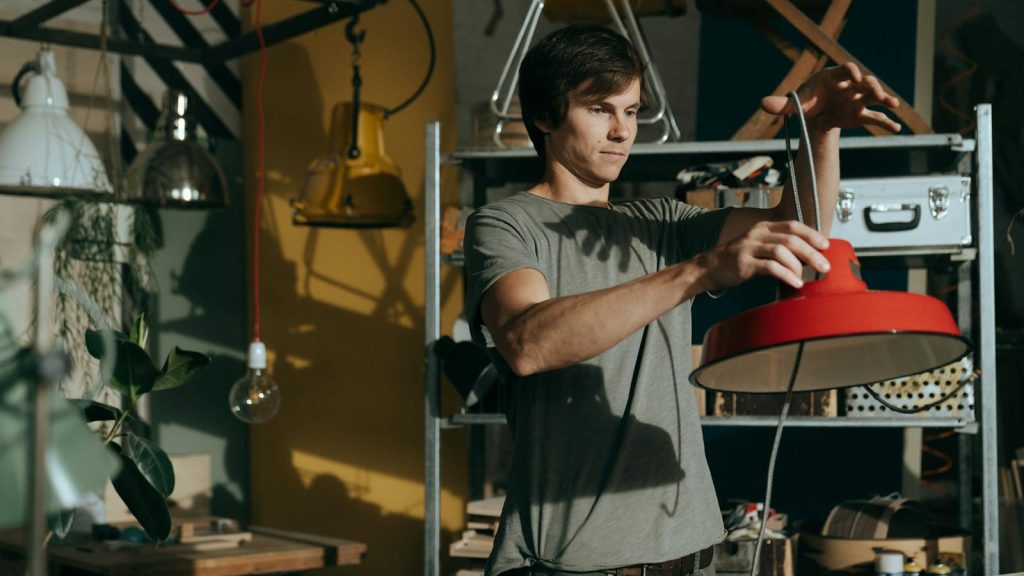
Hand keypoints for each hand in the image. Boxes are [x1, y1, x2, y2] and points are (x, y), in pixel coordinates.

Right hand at [696, 220, 830, 290]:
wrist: (707, 268)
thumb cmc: (735, 259)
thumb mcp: (756, 246)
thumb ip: (777, 247)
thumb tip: (805, 256)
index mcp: (762, 227)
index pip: (792, 225)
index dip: (811, 234)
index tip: (826, 245)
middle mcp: (756, 234)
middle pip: (791, 238)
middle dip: (811, 252)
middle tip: (824, 266)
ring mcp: (749, 248)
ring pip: (782, 251)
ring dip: (799, 265)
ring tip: (807, 277)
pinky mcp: (743, 263)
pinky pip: (770, 267)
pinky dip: (786, 275)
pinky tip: (795, 283)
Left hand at [760, 62, 900, 133]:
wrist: (814, 116)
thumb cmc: (806, 102)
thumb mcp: (793, 104)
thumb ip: (780, 104)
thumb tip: (762, 104)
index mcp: (834, 78)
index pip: (845, 70)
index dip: (851, 72)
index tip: (855, 76)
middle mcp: (850, 86)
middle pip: (865, 82)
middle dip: (871, 86)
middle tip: (876, 92)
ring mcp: (858, 100)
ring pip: (874, 97)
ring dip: (885, 99)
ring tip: (894, 104)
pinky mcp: (861, 115)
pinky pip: (876, 118)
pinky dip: (886, 123)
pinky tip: (896, 129)